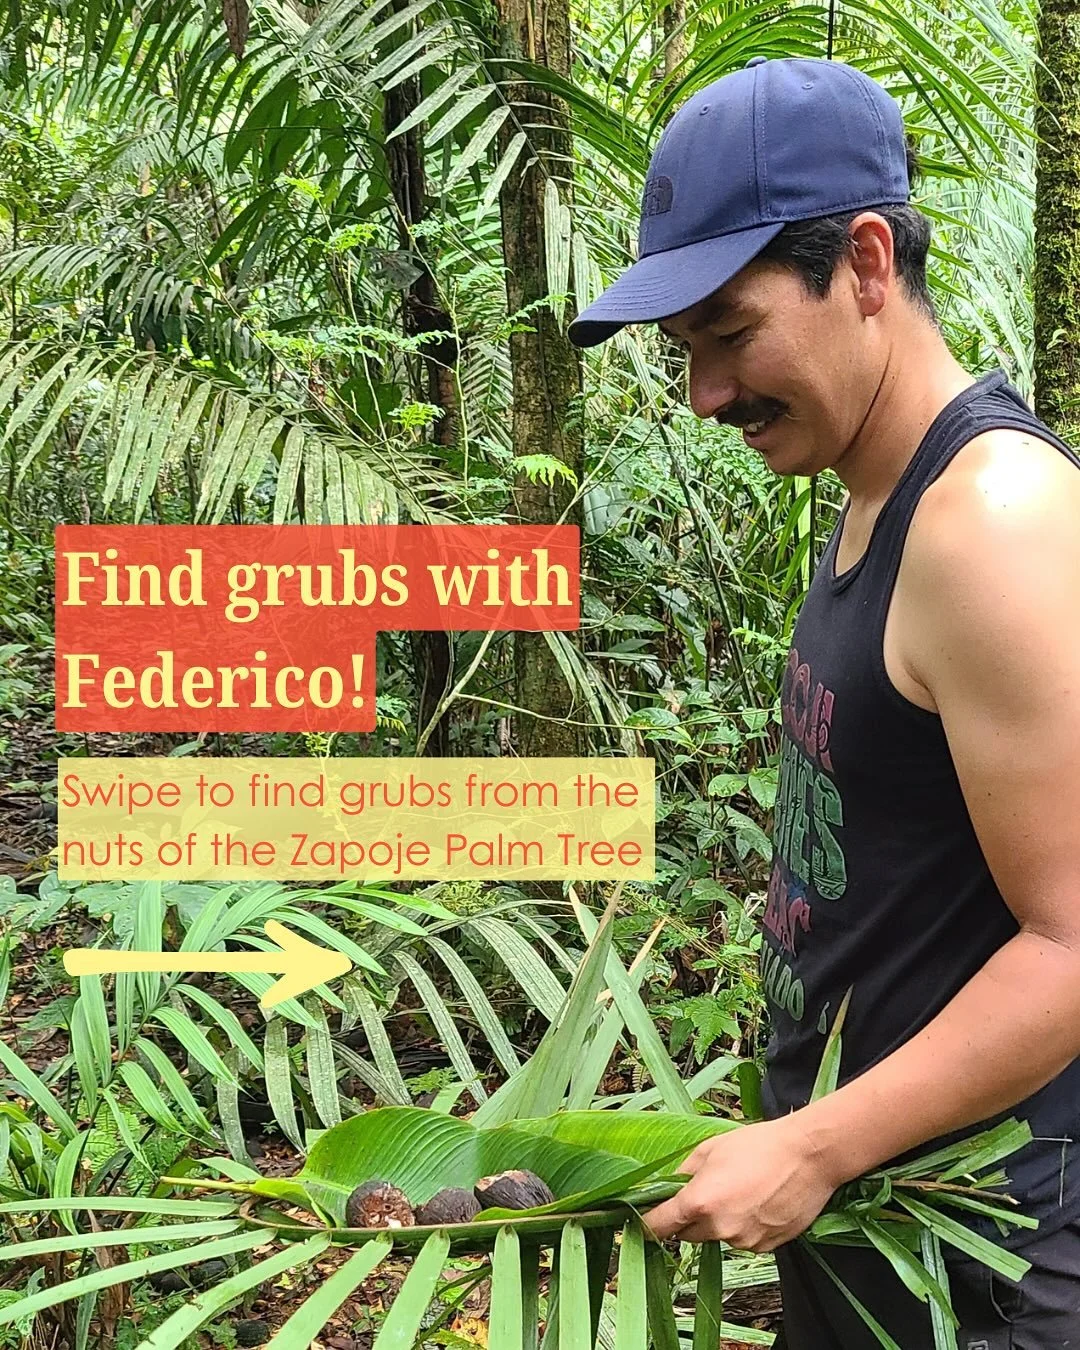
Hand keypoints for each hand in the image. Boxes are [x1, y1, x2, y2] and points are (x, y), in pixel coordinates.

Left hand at [641, 1115, 837, 1251]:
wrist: (809, 1156)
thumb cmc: (759, 1145)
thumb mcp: (710, 1148)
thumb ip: (682, 1172)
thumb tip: (665, 1188)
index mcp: (700, 1202)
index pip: (659, 1226)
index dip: (646, 1224)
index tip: (639, 1223)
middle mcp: (719, 1228)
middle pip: (688, 1234)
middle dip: (689, 1218)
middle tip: (706, 1190)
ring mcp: (744, 1242)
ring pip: (717, 1237)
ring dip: (718, 1221)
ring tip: (740, 1190)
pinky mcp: (765, 1248)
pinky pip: (742, 1241)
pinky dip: (742, 1227)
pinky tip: (758, 1202)